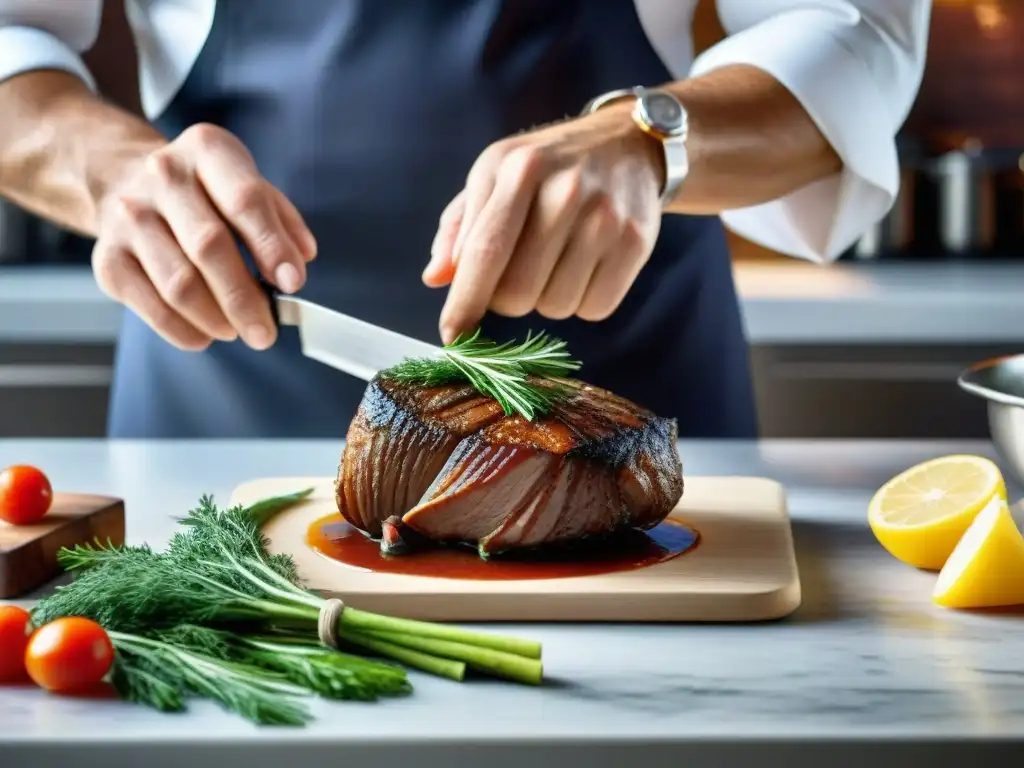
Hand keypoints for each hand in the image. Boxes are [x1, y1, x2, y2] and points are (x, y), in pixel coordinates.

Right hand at [91, 123, 316, 350]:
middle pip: (208, 246)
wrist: (126, 181)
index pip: (244, 200)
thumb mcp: (246, 184)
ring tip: (238, 331)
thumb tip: (300, 259)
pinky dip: (184, 330)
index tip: (292, 283)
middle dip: (244, 298)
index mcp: (207, 150)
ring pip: (178, 283)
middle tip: (266, 332)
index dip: (272, 246)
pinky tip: (206, 334)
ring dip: (216, 318)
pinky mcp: (108, 258)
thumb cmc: (204, 192)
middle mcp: (162, 176)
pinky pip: (151, 306)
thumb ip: (281, 220)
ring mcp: (128, 216)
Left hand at [423, 104, 664, 343]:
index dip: (465, 301)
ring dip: (547, 299)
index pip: (484, 251)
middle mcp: (565, 192)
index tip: (452, 335)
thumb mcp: (495, 174)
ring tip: (556, 261)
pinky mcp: (636, 243)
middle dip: (507, 298)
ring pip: (556, 307)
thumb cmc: (548, 165)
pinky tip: (585, 268)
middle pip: (517, 293)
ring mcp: (606, 218)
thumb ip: (460, 227)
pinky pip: (594, 308)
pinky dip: (583, 302)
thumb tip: (436, 278)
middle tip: (517, 272)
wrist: (628, 143)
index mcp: (519, 169)